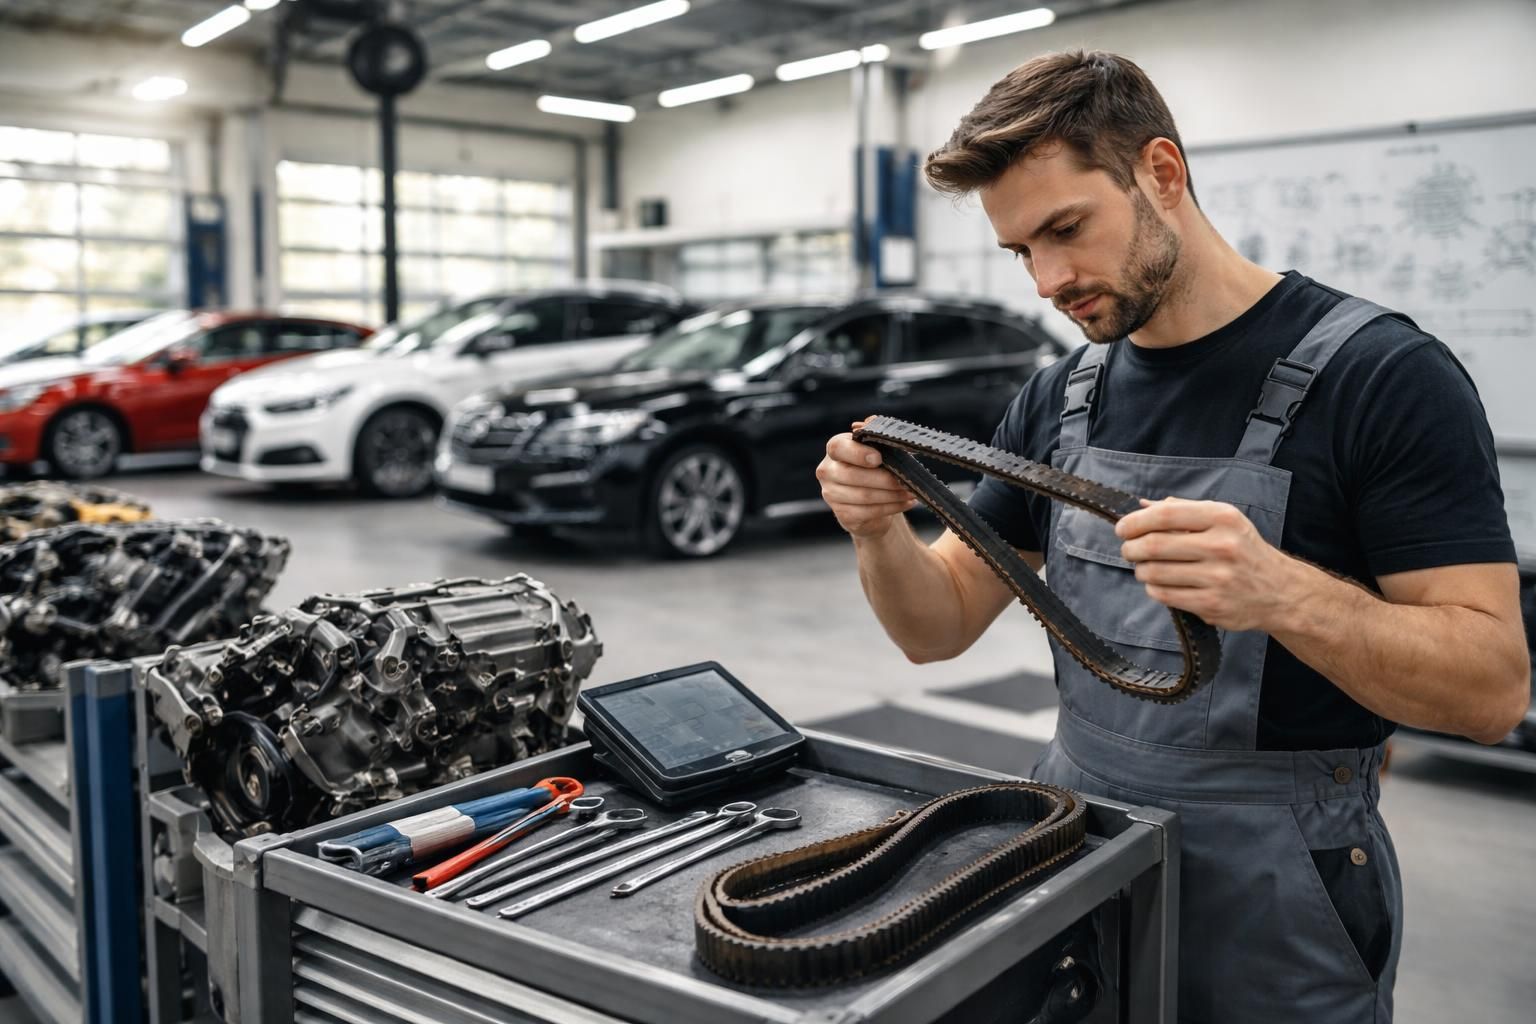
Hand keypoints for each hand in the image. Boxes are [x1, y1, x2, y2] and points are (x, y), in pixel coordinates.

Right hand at [816, 419, 918, 538]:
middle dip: (884, 479)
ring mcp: (832, 494)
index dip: (858, 453)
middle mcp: (828, 471)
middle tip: (906, 480)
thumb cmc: (876, 468)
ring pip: (864, 496)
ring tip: (911, 491)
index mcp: (835, 449)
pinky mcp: (843, 514)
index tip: (878, 458)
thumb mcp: (878, 449)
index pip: (838, 448)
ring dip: (892, 495)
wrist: (870, 500)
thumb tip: (882, 428)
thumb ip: (879, 438)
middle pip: (853, 475)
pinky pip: (869, 512)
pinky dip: (892, 507)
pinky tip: (906, 502)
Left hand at [1115, 497, 1293, 631]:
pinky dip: (1153, 588)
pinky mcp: (1212, 604)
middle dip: (1131, 548)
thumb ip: (1184, 511)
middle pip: (1154, 545)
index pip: (1165, 515)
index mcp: (1222, 518)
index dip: (1135, 522)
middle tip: (1128, 550)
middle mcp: (1222, 546)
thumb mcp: (1223, 520)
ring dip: (1141, 570)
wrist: (1280, 590)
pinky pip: (1164, 595)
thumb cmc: (1243, 550)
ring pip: (1155, 572)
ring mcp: (1218, 577)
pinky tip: (1160, 583)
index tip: (1122, 529)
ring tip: (1144, 567)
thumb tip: (1143, 506)